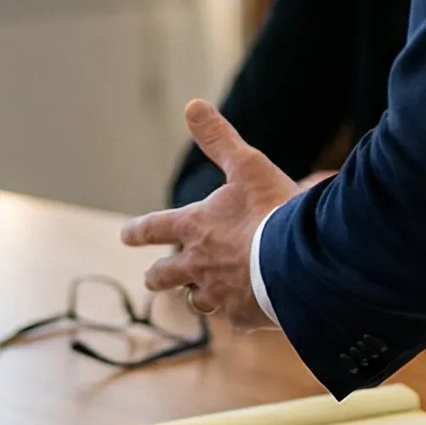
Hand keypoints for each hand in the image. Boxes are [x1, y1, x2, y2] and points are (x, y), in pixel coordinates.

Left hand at [121, 101, 300, 329]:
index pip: (155, 228)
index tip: (126, 235)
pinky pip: (235, 318)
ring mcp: (219, 294)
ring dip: (197, 297)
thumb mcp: (247, 166)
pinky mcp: (243, 317)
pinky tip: (248, 313)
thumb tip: (193, 106)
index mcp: (195, 228)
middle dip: (158, 276)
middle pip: (166, 276)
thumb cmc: (272, 211)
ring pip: (197, 301)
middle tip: (152, 278)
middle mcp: (199, 265)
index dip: (139, 231)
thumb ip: (219, 139)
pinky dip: (239, 313)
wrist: (300, 261)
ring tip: (200, 298)